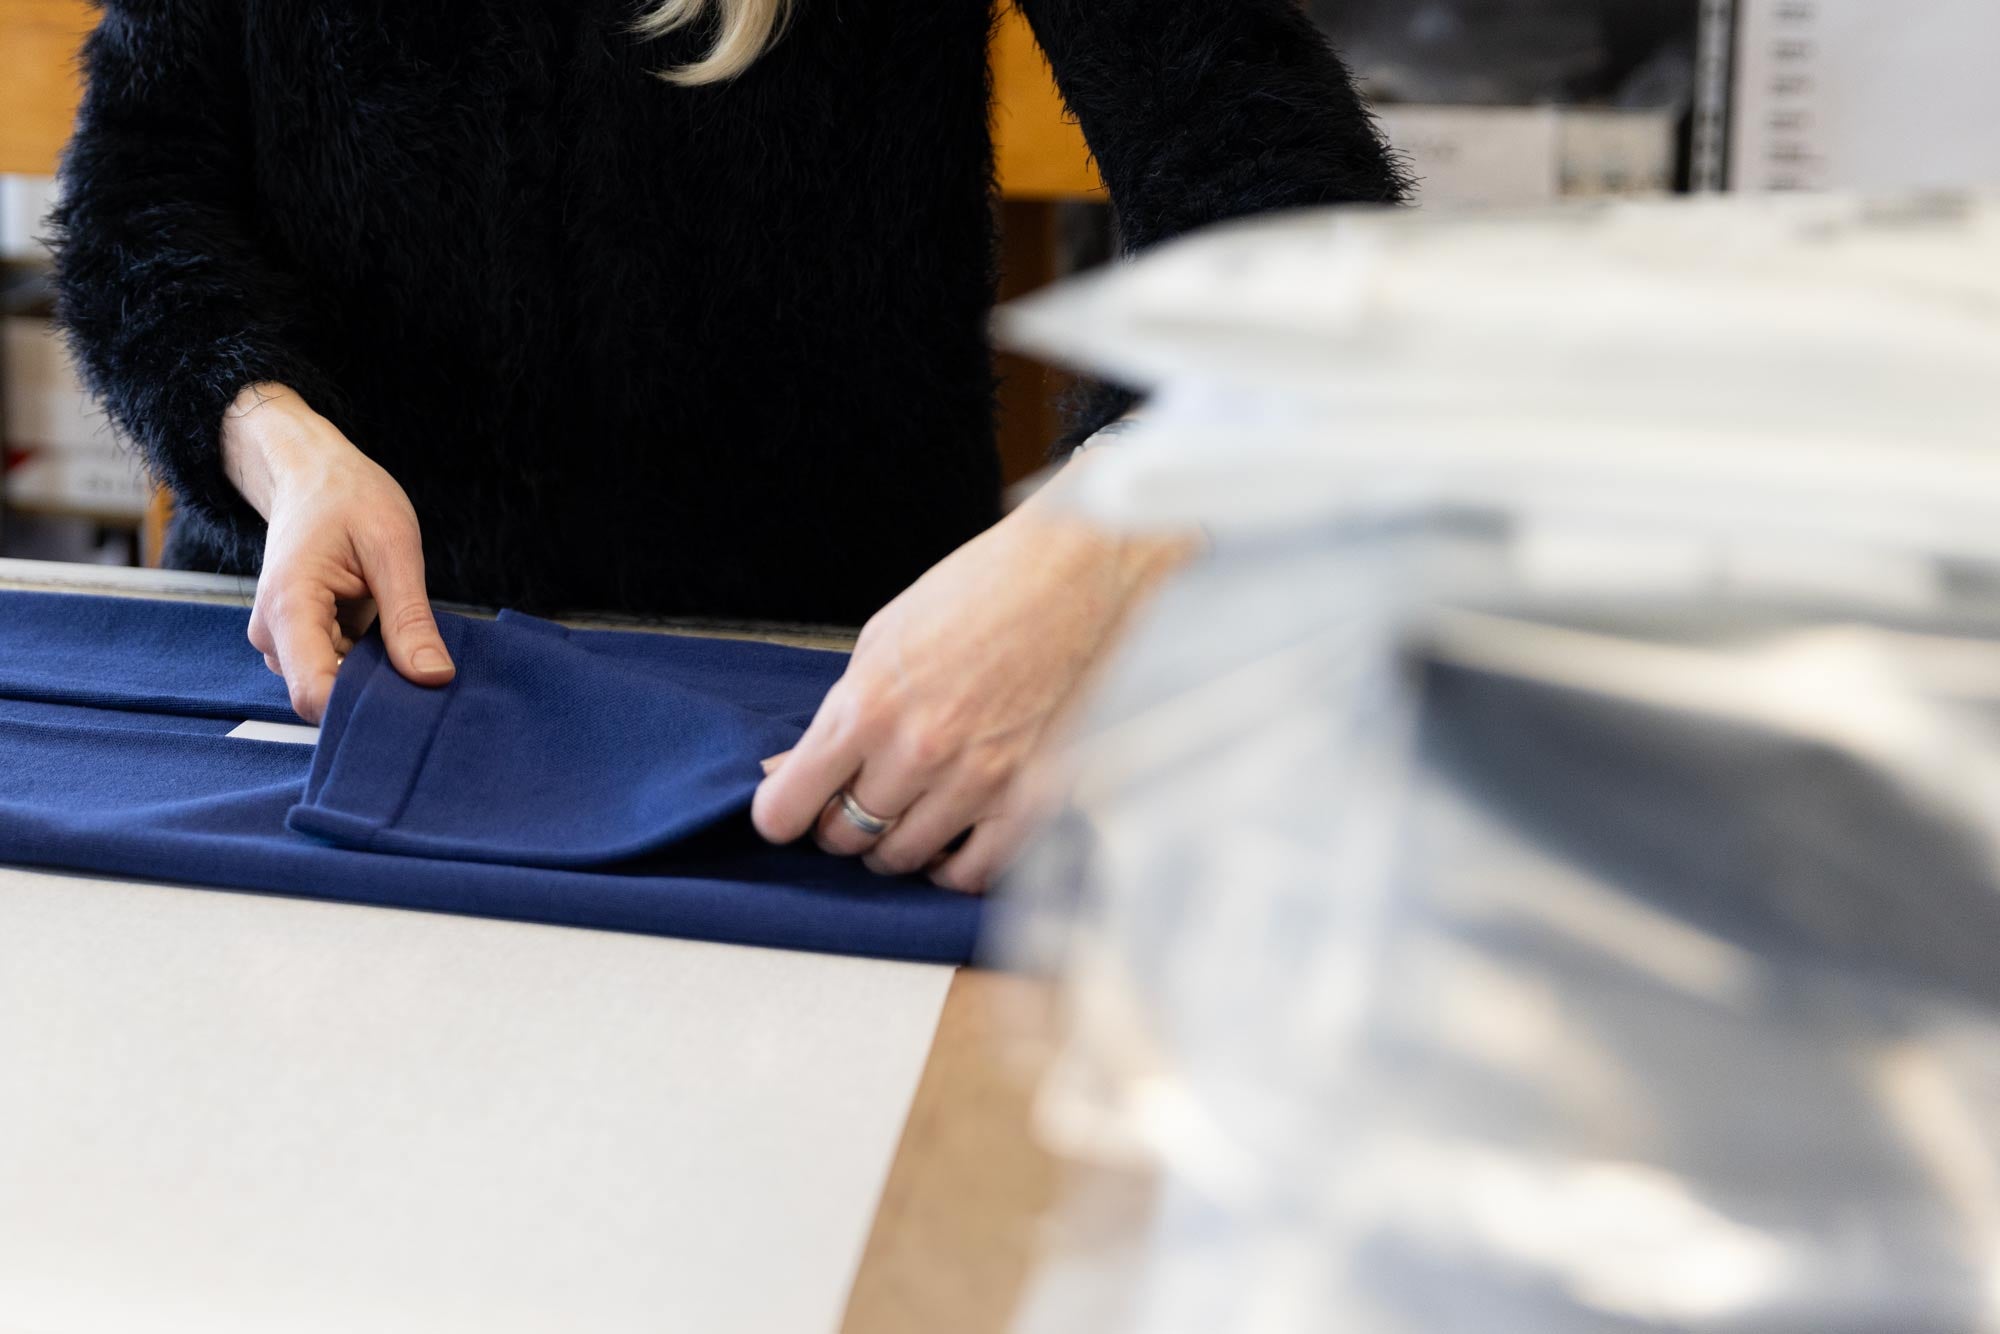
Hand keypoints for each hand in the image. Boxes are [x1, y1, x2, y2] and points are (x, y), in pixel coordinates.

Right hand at [222, 383, 453, 721]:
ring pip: (333, 686)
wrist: (311, 473)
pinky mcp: (297, 641)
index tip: (415, 700)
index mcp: (289, 607)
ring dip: (375, 675)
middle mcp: (273, 633)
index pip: (314, 693)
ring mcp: (281, 640)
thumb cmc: (349, 497)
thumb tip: (434, 678)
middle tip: (425, 664)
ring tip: (404, 634)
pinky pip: (335, 671)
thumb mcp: (394, 548)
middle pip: (325, 696)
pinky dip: (368, 663)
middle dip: (377, 691)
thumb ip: (410, 618)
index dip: (363, 709)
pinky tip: (388, 635)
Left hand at [751, 469, 1195, 891]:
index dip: (780, 814)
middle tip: (854, 799)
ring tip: (906, 809)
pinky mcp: (1030, 797)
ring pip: (903, 858)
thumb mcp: (881, 639)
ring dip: (893, 843)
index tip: (789, 810)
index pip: (788, 806)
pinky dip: (951, 868)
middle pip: (845, 836)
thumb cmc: (976, 593)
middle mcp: (916, 752)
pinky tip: (948, 842)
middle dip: (839, 823)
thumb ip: (836, 712)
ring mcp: (976, 780)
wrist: (1071, 574)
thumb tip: (788, 766)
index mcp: (867, 705)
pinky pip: (973, 872)